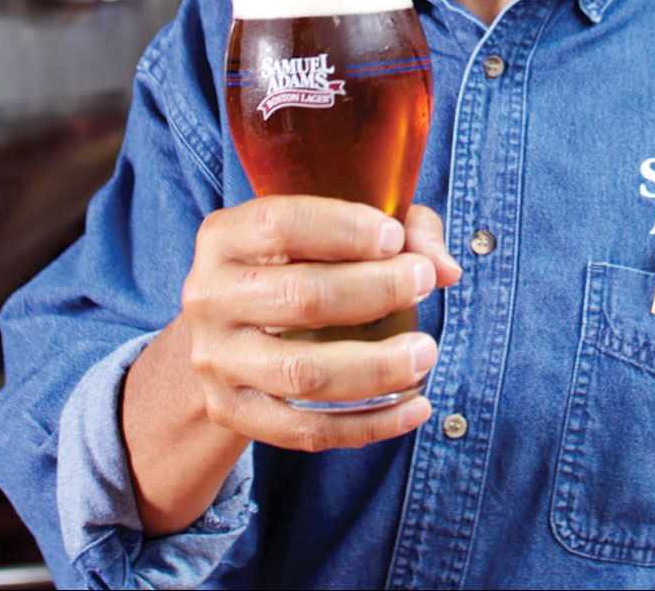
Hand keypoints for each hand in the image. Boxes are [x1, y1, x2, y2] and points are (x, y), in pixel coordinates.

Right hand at [176, 197, 461, 451]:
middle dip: (376, 291)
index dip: (344, 229)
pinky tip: (415, 408)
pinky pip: (305, 430)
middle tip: (424, 283)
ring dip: (377, 367)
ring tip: (425, 352)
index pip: (281, 224)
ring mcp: (217, 361)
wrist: (228, 336)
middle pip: (300, 297)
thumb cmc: (298, 266)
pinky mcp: (235, 412)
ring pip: (303, 373)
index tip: (395, 239)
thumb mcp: (333, 230)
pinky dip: (368, 425)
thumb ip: (399, 231)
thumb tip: (444, 267)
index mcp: (226, 236)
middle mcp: (209, 296)